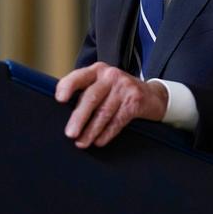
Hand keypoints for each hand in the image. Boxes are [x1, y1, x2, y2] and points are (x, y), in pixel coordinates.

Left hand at [54, 62, 168, 148]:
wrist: (153, 95)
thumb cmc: (118, 92)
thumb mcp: (102, 85)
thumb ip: (85, 92)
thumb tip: (61, 113)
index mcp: (97, 70)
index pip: (79, 76)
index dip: (68, 86)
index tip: (59, 99)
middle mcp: (110, 76)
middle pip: (91, 97)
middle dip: (79, 118)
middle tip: (70, 134)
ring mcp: (124, 87)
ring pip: (104, 112)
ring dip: (91, 131)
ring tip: (82, 143)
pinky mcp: (135, 101)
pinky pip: (118, 120)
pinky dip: (107, 133)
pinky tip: (99, 142)